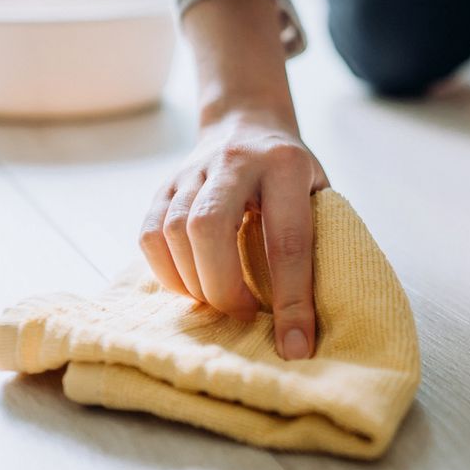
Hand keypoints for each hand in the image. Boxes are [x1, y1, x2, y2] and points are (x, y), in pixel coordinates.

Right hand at [140, 108, 328, 358]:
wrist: (246, 123)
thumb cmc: (291, 175)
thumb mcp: (319, 193)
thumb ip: (318, 241)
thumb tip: (312, 319)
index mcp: (285, 166)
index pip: (287, 240)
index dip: (292, 300)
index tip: (295, 346)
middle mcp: (235, 161)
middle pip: (210, 228)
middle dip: (224, 287)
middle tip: (243, 314)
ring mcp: (193, 170)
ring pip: (174, 231)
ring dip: (195, 282)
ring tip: (218, 301)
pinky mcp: (164, 184)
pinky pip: (150, 234)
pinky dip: (167, 272)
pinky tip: (190, 286)